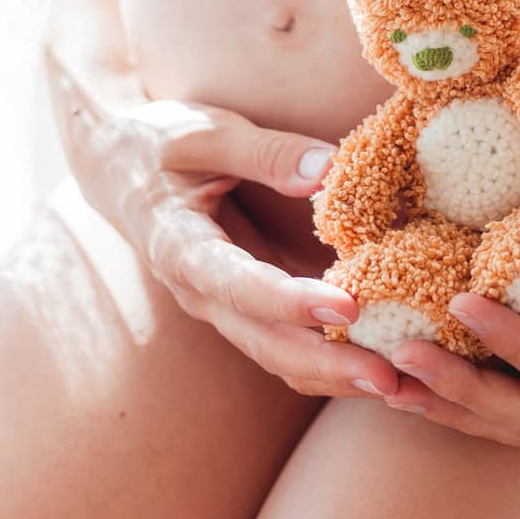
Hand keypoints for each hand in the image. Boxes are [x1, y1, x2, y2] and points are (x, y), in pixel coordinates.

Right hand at [58, 75, 400, 399]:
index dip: (290, 301)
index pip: (237, 283)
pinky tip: (382, 363)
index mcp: (180, 246)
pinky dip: (332, 361)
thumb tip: (328, 170)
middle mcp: (200, 292)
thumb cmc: (160, 145)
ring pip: (279, 357)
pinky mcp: (247, 307)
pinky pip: (288, 345)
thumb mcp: (206, 134)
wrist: (119, 170)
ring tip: (400, 384)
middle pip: (265, 341)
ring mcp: (223, 307)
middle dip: (328, 363)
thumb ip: (266, 152)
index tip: (346, 306)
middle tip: (391, 376)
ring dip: (336, 375)